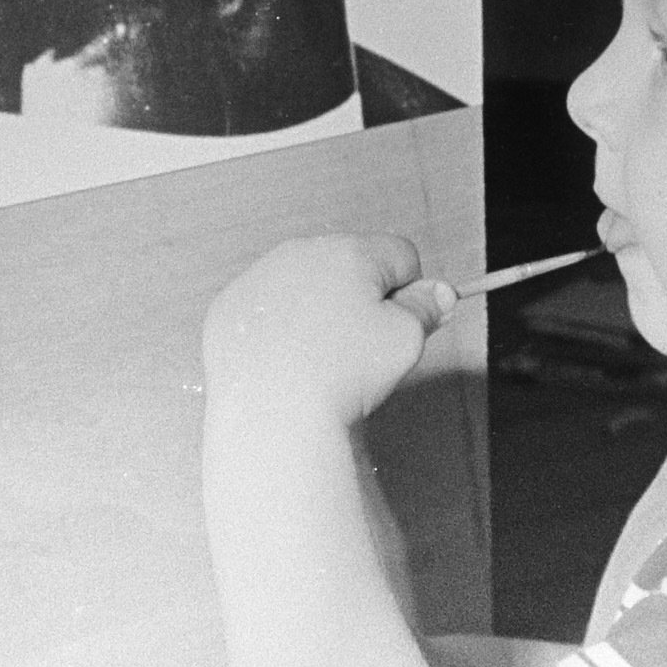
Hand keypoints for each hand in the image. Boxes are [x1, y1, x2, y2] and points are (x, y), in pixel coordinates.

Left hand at [203, 233, 444, 430]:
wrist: (270, 414)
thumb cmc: (340, 376)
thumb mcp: (405, 342)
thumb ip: (425, 309)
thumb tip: (438, 293)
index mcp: (350, 252)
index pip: (400, 254)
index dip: (409, 293)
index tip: (396, 327)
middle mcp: (300, 253)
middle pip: (350, 267)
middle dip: (361, 300)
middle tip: (358, 350)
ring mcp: (259, 277)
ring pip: (306, 286)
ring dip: (319, 313)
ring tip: (318, 361)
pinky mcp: (229, 307)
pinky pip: (267, 309)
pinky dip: (279, 330)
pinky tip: (284, 363)